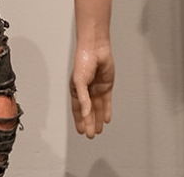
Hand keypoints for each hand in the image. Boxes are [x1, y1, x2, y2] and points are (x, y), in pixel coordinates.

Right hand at [72, 0, 113, 137]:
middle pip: (88, 111)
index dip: (79, 120)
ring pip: (97, 108)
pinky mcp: (106, 85)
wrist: (95, 48)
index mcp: (76, 90)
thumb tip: (86, 113)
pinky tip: (106, 119)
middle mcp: (86, 91)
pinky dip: (106, 110)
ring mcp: (97, 88)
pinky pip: (106, 100)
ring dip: (97, 119)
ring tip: (99, 130)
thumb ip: (82, 99)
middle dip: (89, 123)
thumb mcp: (79, 82)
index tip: (81, 132)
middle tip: (91, 136)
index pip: (78, 109)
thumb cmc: (83, 61)